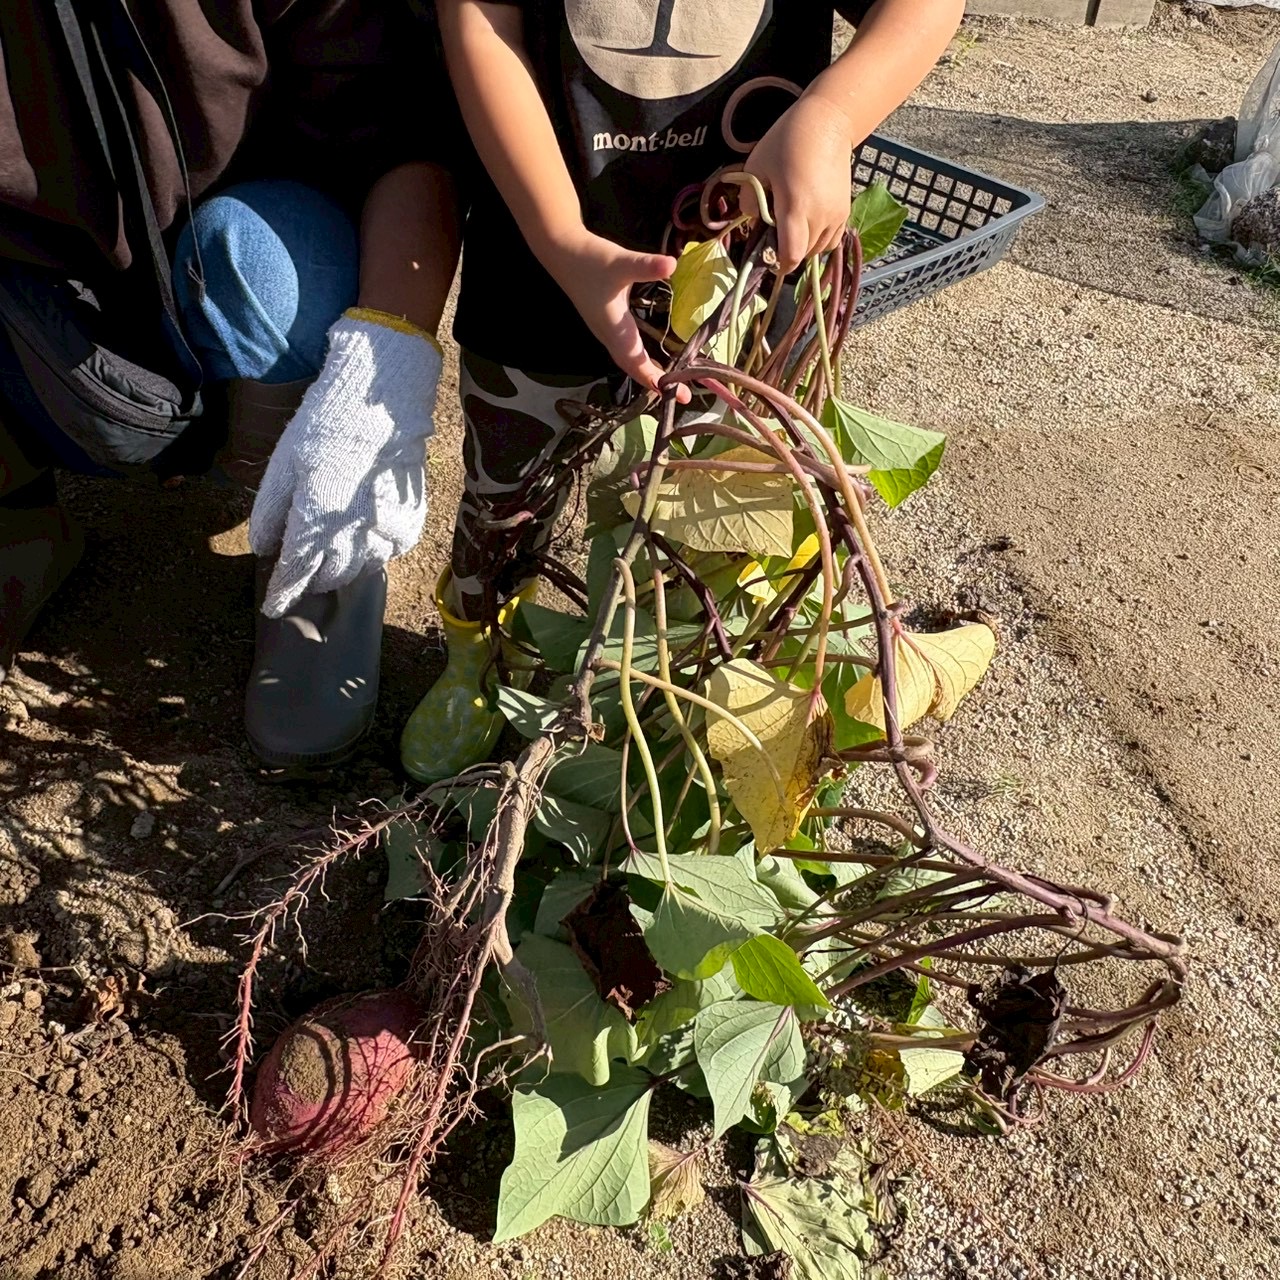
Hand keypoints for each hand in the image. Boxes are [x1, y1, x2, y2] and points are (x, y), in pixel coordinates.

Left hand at [249, 310, 441, 617]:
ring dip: (341, 570)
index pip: (296, 572)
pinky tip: (363, 539)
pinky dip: (371, 555)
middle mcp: (353, 532)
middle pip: (329, 579)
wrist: (380, 402)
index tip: (271, 606)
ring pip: (360, 572)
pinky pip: (388, 555)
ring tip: (331, 556)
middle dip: (311, 580)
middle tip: (301, 571)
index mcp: (316, 518)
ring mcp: (386, 530)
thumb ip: (270, 512)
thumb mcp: (283, 464)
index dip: (281, 594)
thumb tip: (262, 548)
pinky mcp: (409, 523)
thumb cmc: (324, 427)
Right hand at [541, 227, 689, 400]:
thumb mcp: (621, 262)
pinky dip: (640, 358)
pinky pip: (625, 349)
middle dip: (656, 382)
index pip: (637, 363)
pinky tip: (651, 356)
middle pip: (633, 368)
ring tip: (671, 383)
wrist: (561, 251)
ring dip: (647, 373)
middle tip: (683, 395)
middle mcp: (609, 335)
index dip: (656, 379)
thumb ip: (646, 266)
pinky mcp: (605, 323)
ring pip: (628, 361)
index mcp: (614, 329)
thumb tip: (671, 264)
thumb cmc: (590, 260)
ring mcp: (605, 331)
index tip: (677, 393)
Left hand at [741, 93, 853, 273]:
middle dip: (787, 251)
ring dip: (803, 246)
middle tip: (774, 231)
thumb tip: (754, 221)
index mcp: (797, 207)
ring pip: (818, 250)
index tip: (767, 259)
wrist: (828, 122)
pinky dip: (818, 240)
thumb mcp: (756, 166)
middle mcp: (821, 216)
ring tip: (790, 224)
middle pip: (803, 254)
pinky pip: (831, 240)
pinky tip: (807, 223)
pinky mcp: (845, 211)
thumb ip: (749, 200)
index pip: (791, 255)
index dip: (778, 264)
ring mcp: (836, 215)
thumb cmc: (787, 141)